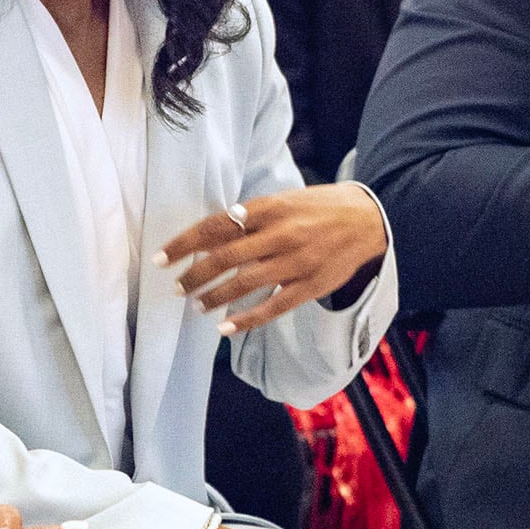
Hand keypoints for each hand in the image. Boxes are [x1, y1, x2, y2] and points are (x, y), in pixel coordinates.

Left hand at [161, 186, 388, 335]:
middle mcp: (281, 234)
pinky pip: (274, 306)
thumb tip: (208, 237)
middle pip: (225, 258)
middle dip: (195, 275)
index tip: (163, 258)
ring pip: (245, 284)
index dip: (185, 243)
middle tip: (177, 287)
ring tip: (197, 305)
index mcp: (269, 208)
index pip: (216, 226)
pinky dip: (247, 319)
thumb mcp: (282, 201)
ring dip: (215, 297)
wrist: (366, 219)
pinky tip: (225, 327)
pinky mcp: (311, 285)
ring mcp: (296, 261)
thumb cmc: (316, 208)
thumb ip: (249, 217)